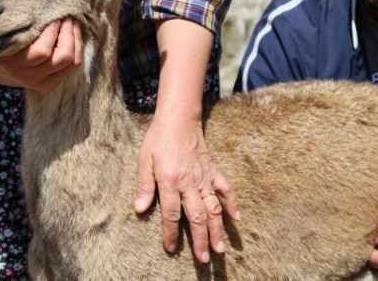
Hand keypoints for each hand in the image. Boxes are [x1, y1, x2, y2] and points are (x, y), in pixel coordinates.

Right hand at [0, 0, 82, 90]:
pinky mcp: (55, 81)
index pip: (40, 52)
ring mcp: (44, 82)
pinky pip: (74, 65)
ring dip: (75, 38)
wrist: (3, 68)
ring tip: (72, 20)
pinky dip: (78, 46)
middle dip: (65, 33)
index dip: (51, 33)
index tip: (52, 14)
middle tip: (65, 14)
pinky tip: (75, 31)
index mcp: (11, 66)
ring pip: (70, 60)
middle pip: (59, 56)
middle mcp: (29, 77)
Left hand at [135, 114, 238, 262]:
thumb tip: (140, 209)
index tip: (171, 249)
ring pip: (213, 207)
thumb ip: (144, 185)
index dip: (171, 233)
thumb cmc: (158, 139)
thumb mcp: (144, 160)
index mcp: (170, 180)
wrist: (179, 119)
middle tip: (205, 259)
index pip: (171, 214)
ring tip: (222, 248)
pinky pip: (226, 189)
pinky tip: (237, 219)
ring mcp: (204, 177)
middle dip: (200, 240)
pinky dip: (232, 203)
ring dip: (218, 229)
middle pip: (196, 216)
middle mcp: (189, 182)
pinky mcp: (213, 171)